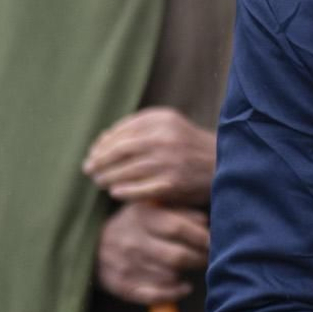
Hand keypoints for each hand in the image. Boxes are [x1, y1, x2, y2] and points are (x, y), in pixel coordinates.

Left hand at [84, 107, 215, 206]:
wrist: (224, 165)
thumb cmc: (190, 147)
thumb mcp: (169, 127)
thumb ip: (138, 130)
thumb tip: (101, 139)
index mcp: (161, 119)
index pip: (120, 131)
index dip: (102, 144)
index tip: (93, 154)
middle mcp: (163, 137)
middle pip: (118, 150)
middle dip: (99, 161)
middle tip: (89, 170)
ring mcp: (167, 162)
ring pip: (123, 171)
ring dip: (106, 178)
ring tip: (99, 181)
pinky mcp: (170, 184)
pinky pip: (136, 190)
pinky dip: (122, 191)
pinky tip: (115, 192)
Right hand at [95, 201, 211, 306]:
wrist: (91, 247)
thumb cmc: (132, 224)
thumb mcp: (150, 208)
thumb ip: (179, 210)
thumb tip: (207, 221)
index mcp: (142, 218)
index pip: (179, 228)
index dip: (202, 237)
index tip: (215, 241)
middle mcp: (133, 242)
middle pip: (177, 256)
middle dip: (200, 259)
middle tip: (209, 257)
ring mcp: (127, 267)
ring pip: (169, 276)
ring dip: (187, 274)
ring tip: (192, 267)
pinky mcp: (123, 287)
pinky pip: (156, 296)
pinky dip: (174, 293)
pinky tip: (183, 287)